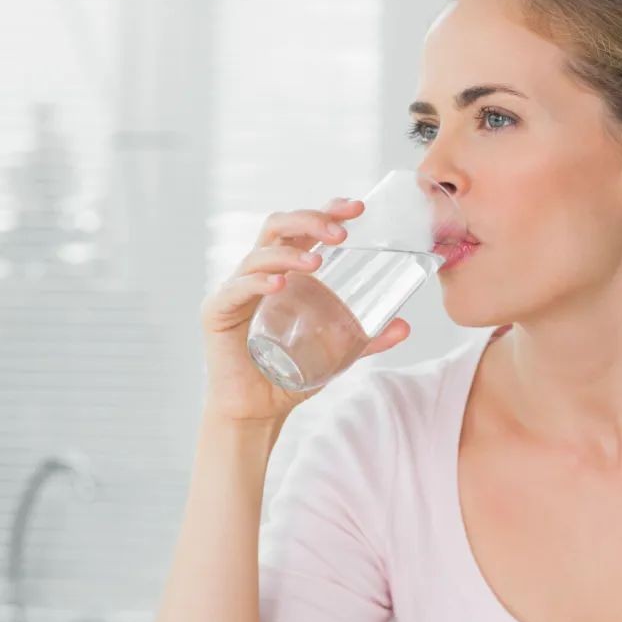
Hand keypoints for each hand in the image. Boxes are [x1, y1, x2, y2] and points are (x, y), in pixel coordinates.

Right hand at [199, 197, 410, 421]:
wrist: (255, 412)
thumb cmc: (288, 376)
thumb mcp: (335, 353)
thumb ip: (367, 339)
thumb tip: (405, 326)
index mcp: (283, 272)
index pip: (301, 229)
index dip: (326, 211)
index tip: (357, 208)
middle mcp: (257, 274)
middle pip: (278, 228)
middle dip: (310, 220)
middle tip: (342, 232)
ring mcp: (234, 290)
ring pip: (259, 254)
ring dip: (290, 253)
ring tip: (317, 262)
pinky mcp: (217, 313)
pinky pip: (236, 288)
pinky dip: (258, 281)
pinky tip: (279, 284)